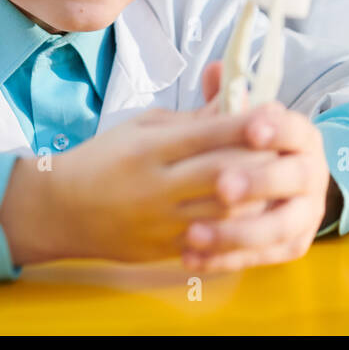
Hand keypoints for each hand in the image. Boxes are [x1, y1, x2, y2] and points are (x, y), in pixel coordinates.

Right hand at [0, 103, 283, 265]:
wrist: (58, 211)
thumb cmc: (104, 159)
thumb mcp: (145, 126)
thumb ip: (194, 118)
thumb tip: (240, 101)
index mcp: (152, 149)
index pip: (208, 134)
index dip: (246, 125)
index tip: (276, 114)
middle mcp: (158, 187)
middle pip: (224, 174)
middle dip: (261, 161)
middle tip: (290, 149)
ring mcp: (162, 222)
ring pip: (225, 212)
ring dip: (258, 196)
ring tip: (281, 182)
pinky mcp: (164, 248)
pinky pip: (212, 240)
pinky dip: (238, 226)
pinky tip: (258, 214)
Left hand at [177, 62, 331, 271]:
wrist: (278, 190)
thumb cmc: (250, 150)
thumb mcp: (238, 124)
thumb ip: (226, 100)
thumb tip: (215, 70)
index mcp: (302, 137)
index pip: (296, 129)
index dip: (276, 129)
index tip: (251, 128)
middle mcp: (312, 174)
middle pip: (294, 178)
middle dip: (258, 182)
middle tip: (222, 187)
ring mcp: (306, 213)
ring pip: (279, 227)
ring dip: (238, 232)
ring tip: (194, 233)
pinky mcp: (292, 245)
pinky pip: (262, 257)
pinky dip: (227, 259)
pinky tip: (191, 257)